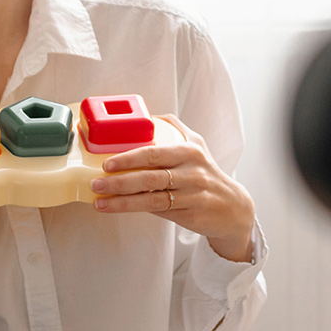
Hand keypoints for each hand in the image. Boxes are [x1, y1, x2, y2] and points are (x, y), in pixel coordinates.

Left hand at [90, 115, 255, 261]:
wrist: (233, 207)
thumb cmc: (208, 173)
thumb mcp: (198, 145)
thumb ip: (176, 128)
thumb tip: (150, 116)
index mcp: (190, 152)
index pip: (154, 153)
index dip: (129, 158)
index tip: (107, 162)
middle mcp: (192, 173)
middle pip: (150, 177)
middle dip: (119, 180)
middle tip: (97, 182)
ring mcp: (191, 196)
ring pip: (151, 198)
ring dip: (122, 200)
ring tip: (100, 199)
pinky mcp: (190, 215)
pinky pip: (158, 211)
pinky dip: (135, 209)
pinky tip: (116, 208)